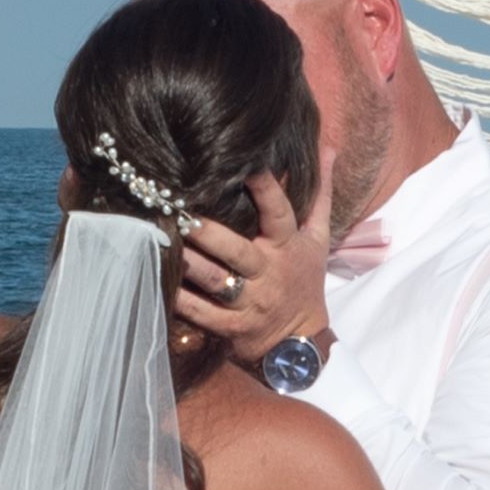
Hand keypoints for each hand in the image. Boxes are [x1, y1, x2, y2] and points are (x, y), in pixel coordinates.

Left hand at [173, 152, 336, 362]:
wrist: (300, 341)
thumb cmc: (304, 279)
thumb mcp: (318, 239)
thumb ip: (319, 195)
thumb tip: (328, 148)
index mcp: (287, 246)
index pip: (279, 214)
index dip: (266, 190)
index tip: (248, 166)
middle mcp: (267, 273)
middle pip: (237, 251)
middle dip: (209, 234)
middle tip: (183, 214)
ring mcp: (248, 302)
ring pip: (215, 281)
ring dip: (190, 264)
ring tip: (165, 242)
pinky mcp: (231, 327)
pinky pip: (202, 314)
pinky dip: (181, 301)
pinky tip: (160, 282)